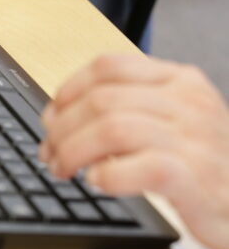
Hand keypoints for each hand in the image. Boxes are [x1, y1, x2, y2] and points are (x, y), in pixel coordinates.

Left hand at [40, 54, 228, 248]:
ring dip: (74, 151)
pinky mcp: (196, 177)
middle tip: (50, 153)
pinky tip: (97, 181)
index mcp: (178, 79)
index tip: (51, 115)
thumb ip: (118, 110)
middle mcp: (188, 102)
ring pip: (112, 129)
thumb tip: (55, 120)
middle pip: (101, 100)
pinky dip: (108, 175)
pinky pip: (142, 168)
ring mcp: (195, 138)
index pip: (108, 66)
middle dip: (62, 128)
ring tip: (63, 170)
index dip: (68, 89)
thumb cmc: (199, 161)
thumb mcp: (166, 120)